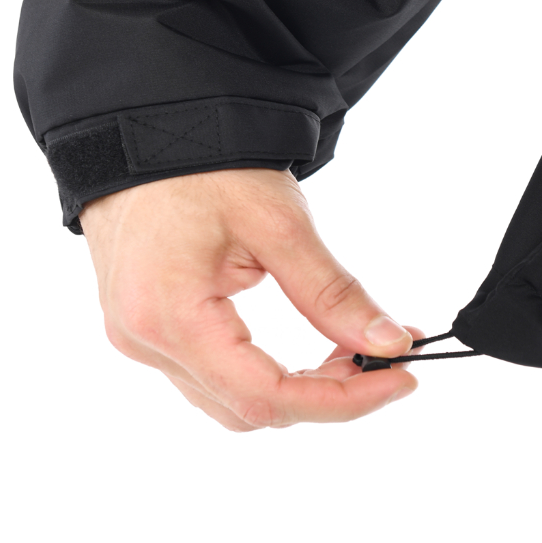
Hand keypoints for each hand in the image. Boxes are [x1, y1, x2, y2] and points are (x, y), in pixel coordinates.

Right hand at [79, 168, 418, 430]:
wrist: (149, 133)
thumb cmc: (207, 167)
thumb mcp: (279, 223)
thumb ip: (331, 292)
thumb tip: (386, 343)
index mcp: (172, 317)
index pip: (266, 398)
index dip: (342, 402)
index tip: (400, 379)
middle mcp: (147, 343)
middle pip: (249, 409)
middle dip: (328, 394)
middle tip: (386, 360)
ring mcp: (141, 340)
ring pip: (231, 400)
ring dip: (300, 388)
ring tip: (355, 353)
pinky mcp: (147, 330)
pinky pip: (213, 377)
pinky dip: (267, 373)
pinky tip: (309, 349)